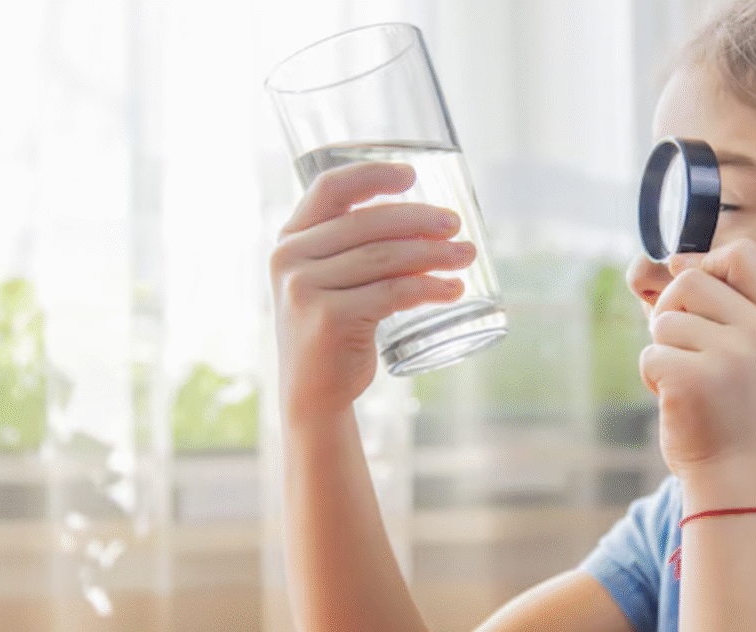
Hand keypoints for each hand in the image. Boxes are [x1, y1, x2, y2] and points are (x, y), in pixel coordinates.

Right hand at [270, 161, 475, 422]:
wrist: (312, 393)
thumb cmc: (333, 330)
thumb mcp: (334, 281)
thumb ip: (358, 249)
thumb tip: (429, 223)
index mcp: (291, 239)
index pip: (330, 188)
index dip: (372, 174)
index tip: (412, 174)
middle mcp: (290, 258)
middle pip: (369, 223)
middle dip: (420, 220)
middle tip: (456, 226)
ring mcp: (304, 288)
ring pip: (385, 257)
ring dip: (434, 254)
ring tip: (465, 258)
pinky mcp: (328, 318)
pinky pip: (392, 292)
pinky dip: (429, 288)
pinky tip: (453, 290)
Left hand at [639, 238, 755, 482]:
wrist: (738, 481)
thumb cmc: (729, 412)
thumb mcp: (735, 353)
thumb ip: (697, 306)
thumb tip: (639, 265)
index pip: (742, 254)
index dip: (706, 264)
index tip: (694, 298)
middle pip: (689, 281)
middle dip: (671, 312)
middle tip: (684, 351)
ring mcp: (731, 356)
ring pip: (663, 320)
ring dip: (662, 351)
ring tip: (688, 384)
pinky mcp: (694, 379)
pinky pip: (649, 354)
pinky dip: (652, 377)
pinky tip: (678, 403)